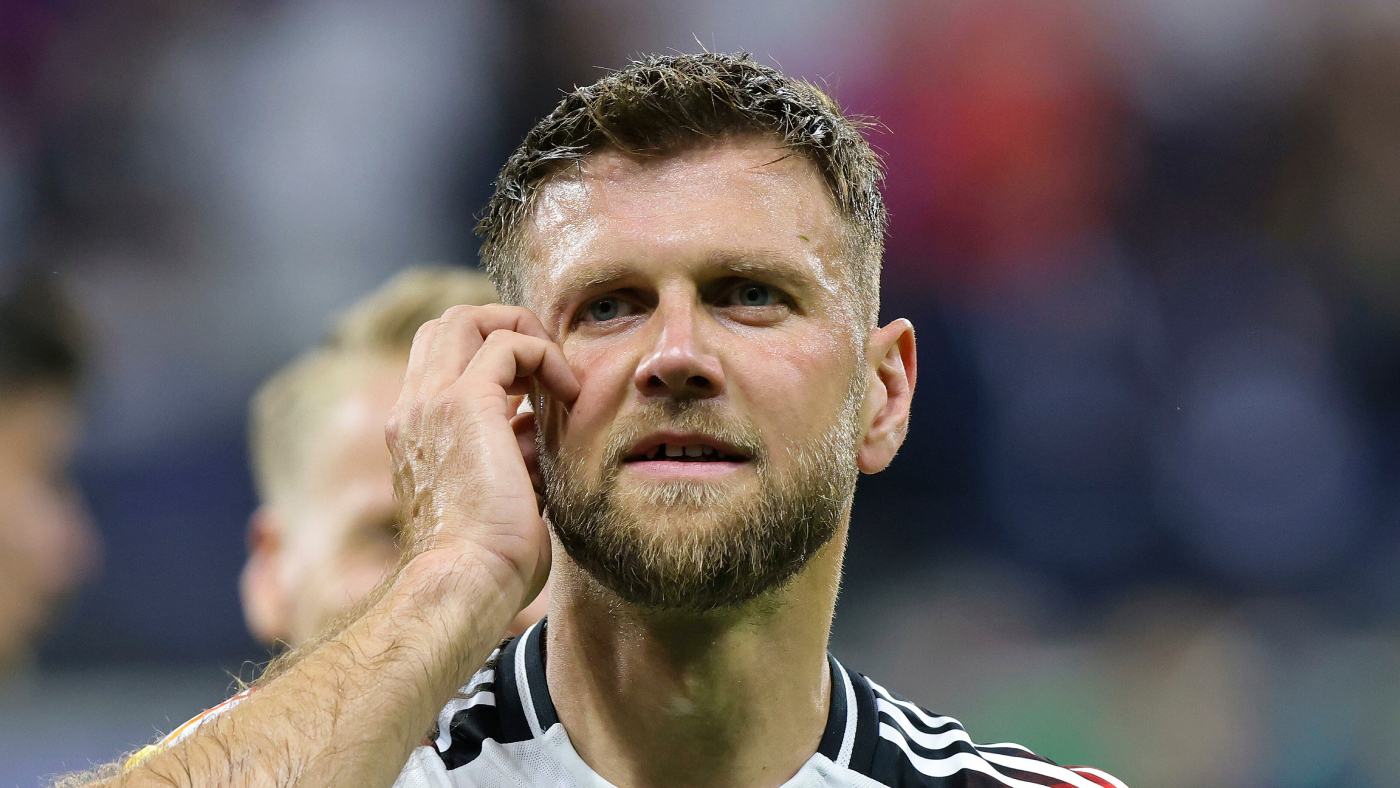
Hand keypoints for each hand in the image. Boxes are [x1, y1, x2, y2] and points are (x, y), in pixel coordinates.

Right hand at [386, 304, 578, 609]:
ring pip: (468, 318)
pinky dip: (544, 355)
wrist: (464, 585)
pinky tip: (568, 393)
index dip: (489, 357)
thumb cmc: (488, 560)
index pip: (440, 360)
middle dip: (503, 327)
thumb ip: (513, 450)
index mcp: (414, 431)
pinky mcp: (465, 403)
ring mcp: (432, 402)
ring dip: (521, 331)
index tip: (534, 391)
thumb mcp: (503, 492)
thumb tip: (540, 424)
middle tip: (546, 367)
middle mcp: (413, 409)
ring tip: (557, 375)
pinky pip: (508, 344)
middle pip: (448, 324)